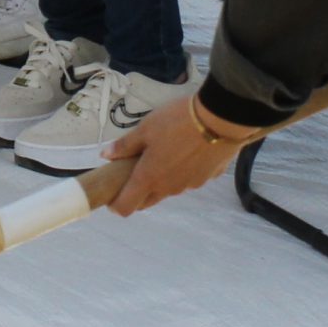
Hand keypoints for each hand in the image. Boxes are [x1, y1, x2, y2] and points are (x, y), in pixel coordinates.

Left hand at [100, 96, 253, 216]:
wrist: (221, 119)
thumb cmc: (178, 122)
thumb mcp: (145, 128)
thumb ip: (125, 145)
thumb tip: (106, 155)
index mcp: (148, 178)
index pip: (126, 207)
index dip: (116, 205)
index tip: (112, 194)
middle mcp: (168, 188)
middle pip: (147, 201)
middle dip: (137, 192)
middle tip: (135, 170)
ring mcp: (189, 185)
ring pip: (168, 189)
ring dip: (161, 179)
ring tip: (164, 154)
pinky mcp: (206, 178)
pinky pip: (189, 179)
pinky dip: (183, 171)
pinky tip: (187, 151)